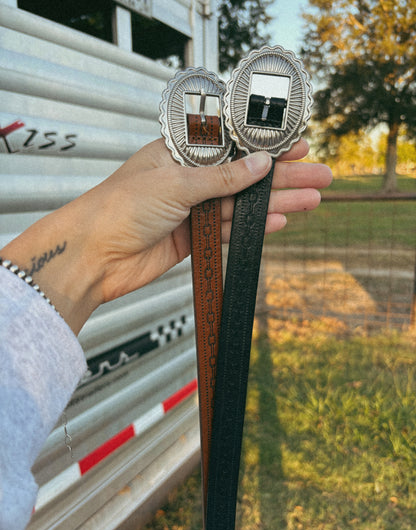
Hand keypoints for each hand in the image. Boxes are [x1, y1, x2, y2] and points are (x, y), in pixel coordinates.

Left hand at [0, 139, 330, 333]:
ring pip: (243, 204)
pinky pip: (230, 229)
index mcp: (181, 153)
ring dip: (276, 202)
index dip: (267, 146)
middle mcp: (189, 179)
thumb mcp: (176, 183)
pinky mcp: (193, 238)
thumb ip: (223, 178)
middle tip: (319, 176)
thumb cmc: (119, 207)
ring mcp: (192, 210)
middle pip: (245, 175)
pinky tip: (279, 221)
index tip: (298, 146)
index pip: (234, 145)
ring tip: (312, 200)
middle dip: (283, 176)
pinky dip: (254, 226)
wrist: (94, 256)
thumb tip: (261, 165)